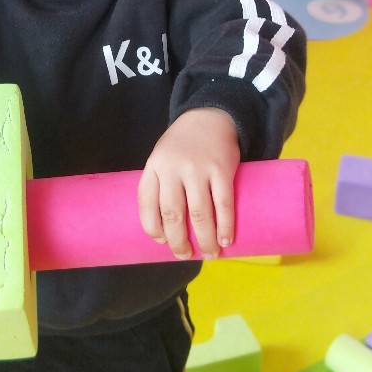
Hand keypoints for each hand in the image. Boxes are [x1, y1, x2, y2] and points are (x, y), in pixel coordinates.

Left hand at [138, 107, 239, 259]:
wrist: (209, 116)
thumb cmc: (182, 145)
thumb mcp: (161, 157)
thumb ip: (160, 186)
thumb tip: (164, 229)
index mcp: (154, 166)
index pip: (146, 202)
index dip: (152, 227)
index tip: (161, 242)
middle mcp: (173, 168)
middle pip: (173, 214)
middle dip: (178, 241)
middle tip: (183, 255)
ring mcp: (198, 169)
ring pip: (199, 214)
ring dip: (205, 240)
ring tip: (209, 254)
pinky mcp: (222, 170)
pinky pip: (224, 204)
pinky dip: (225, 226)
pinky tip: (225, 240)